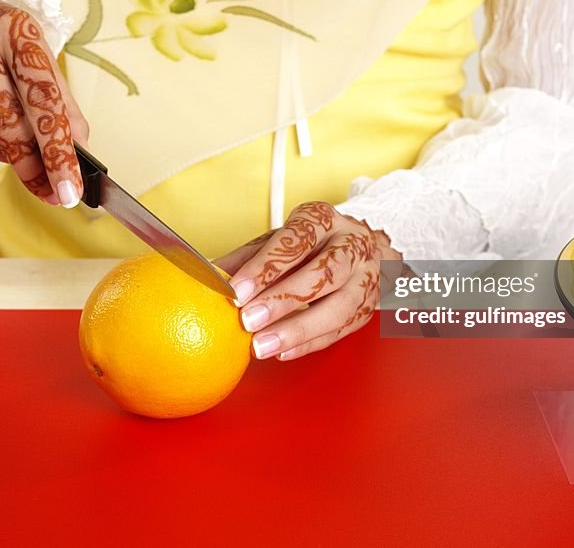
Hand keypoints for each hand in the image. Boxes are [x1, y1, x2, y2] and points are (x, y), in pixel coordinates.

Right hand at [0, 0, 88, 205]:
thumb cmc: (6, 42)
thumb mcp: (40, 59)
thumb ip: (63, 105)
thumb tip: (80, 152)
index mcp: (18, 31)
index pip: (44, 100)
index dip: (58, 149)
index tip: (70, 187)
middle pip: (11, 123)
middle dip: (34, 165)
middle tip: (50, 190)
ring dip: (11, 155)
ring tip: (26, 156)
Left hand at [216, 201, 401, 359]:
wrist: (361, 247)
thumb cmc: (311, 243)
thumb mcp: (278, 239)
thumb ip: (246, 257)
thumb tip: (206, 275)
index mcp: (324, 220)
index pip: (296, 241)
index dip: (266, 267)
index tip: (237, 290)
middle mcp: (352, 245)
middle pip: (325, 273)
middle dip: (285, 299)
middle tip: (249, 321)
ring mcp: (366, 278)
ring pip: (340, 307)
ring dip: (299, 329)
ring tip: (262, 346)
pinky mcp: (368, 308)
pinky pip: (340, 331)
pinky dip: (309, 343)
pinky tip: (282, 352)